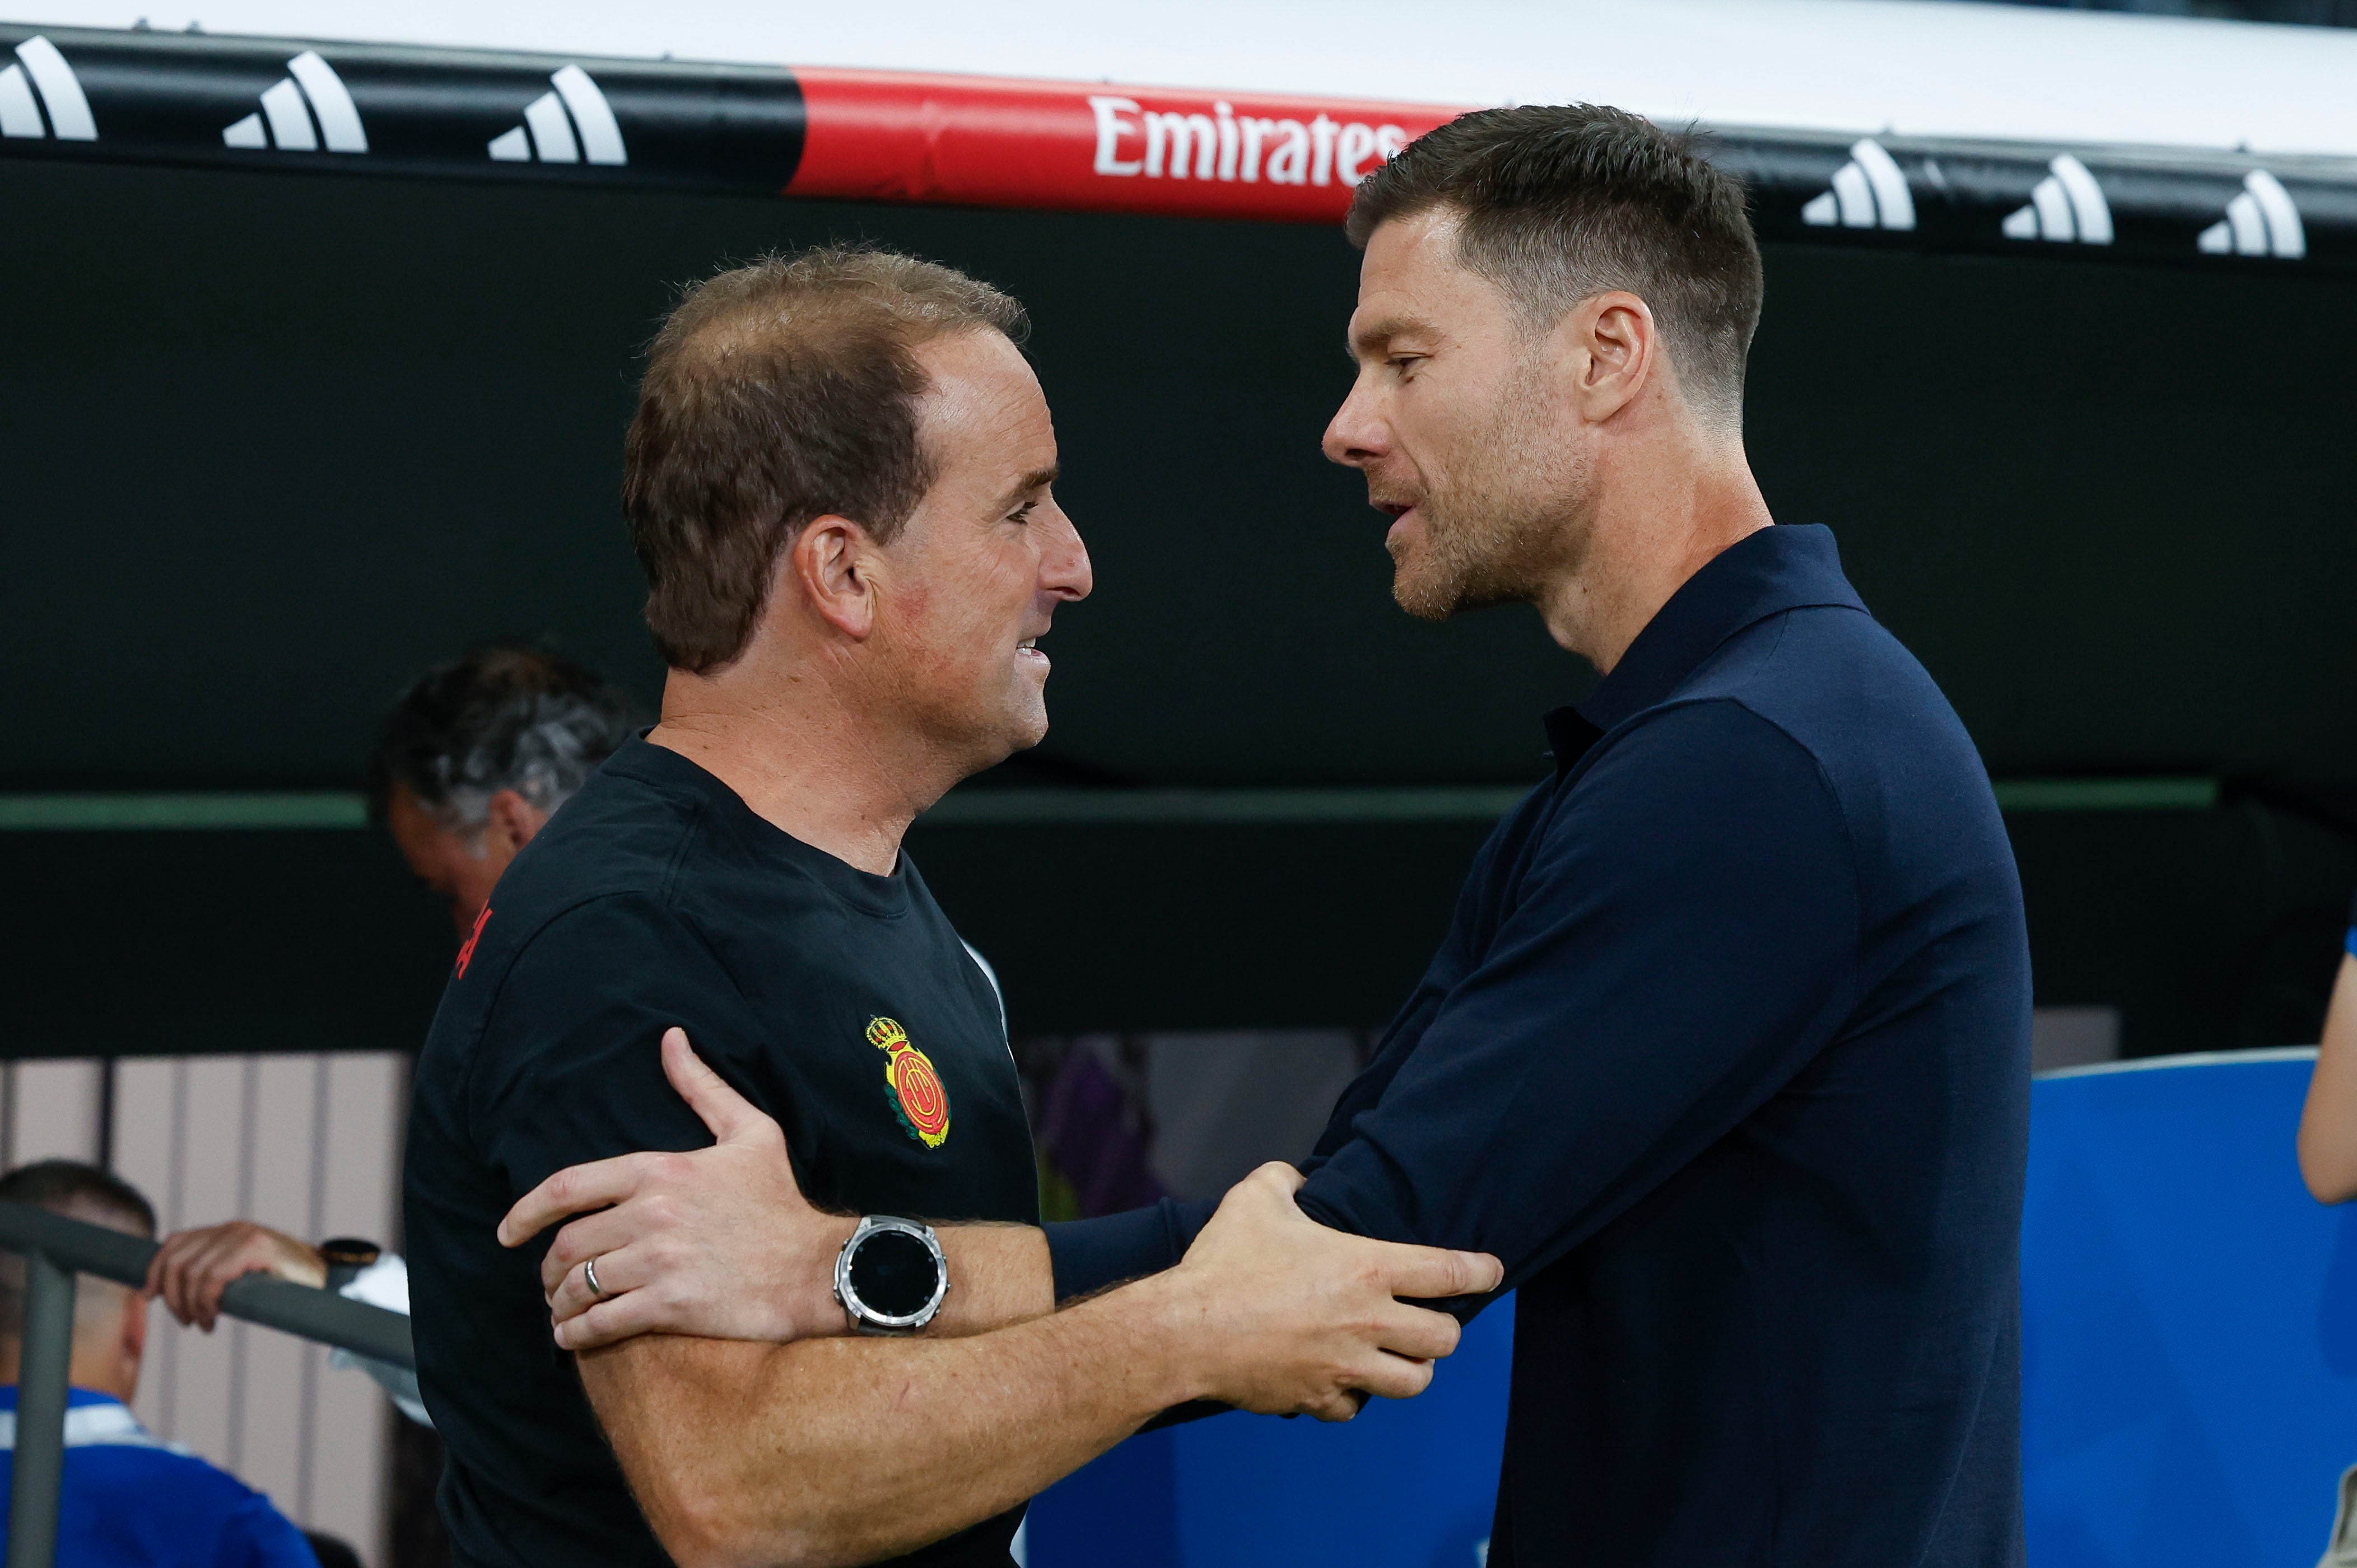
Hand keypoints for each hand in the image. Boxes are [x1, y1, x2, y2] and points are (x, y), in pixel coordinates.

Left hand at [145, 1221, 326, 1330]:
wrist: (326, 1281)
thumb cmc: (282, 1284)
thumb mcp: (240, 1273)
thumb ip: (213, 1271)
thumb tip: (170, 1289)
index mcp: (224, 1231)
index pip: (175, 1243)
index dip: (154, 1270)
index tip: (149, 1296)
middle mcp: (231, 1228)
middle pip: (177, 1260)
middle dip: (173, 1297)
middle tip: (186, 1321)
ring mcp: (244, 1235)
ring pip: (192, 1272)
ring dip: (191, 1305)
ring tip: (204, 1323)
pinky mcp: (257, 1247)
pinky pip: (214, 1276)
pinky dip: (207, 1301)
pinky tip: (215, 1317)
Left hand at [498, 1027, 855, 1351]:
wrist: (817, 1265)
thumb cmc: (779, 1200)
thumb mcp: (750, 1131)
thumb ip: (701, 1087)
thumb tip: (670, 1039)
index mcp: (660, 1170)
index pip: (568, 1188)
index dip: (526, 1212)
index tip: (508, 1232)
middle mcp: (651, 1213)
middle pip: (568, 1244)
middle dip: (548, 1268)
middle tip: (551, 1282)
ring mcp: (658, 1262)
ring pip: (579, 1285)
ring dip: (559, 1303)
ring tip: (561, 1311)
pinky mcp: (669, 1305)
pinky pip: (600, 1323)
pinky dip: (576, 1334)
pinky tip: (573, 1337)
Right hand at [1158, 1163, 1501, 1422]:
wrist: (1186, 1333)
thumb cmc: (1224, 1262)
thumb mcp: (1254, 1198)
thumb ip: (1285, 1179)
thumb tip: (1296, 1180)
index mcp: (1366, 1269)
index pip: (1446, 1272)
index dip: (1479, 1271)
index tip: (1493, 1271)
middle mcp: (1367, 1322)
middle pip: (1444, 1339)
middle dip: (1444, 1330)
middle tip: (1428, 1320)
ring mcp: (1346, 1368)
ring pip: (1414, 1382)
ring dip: (1411, 1369)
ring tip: (1397, 1357)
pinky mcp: (1318, 1399)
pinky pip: (1355, 1408)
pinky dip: (1353, 1397)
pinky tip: (1339, 1380)